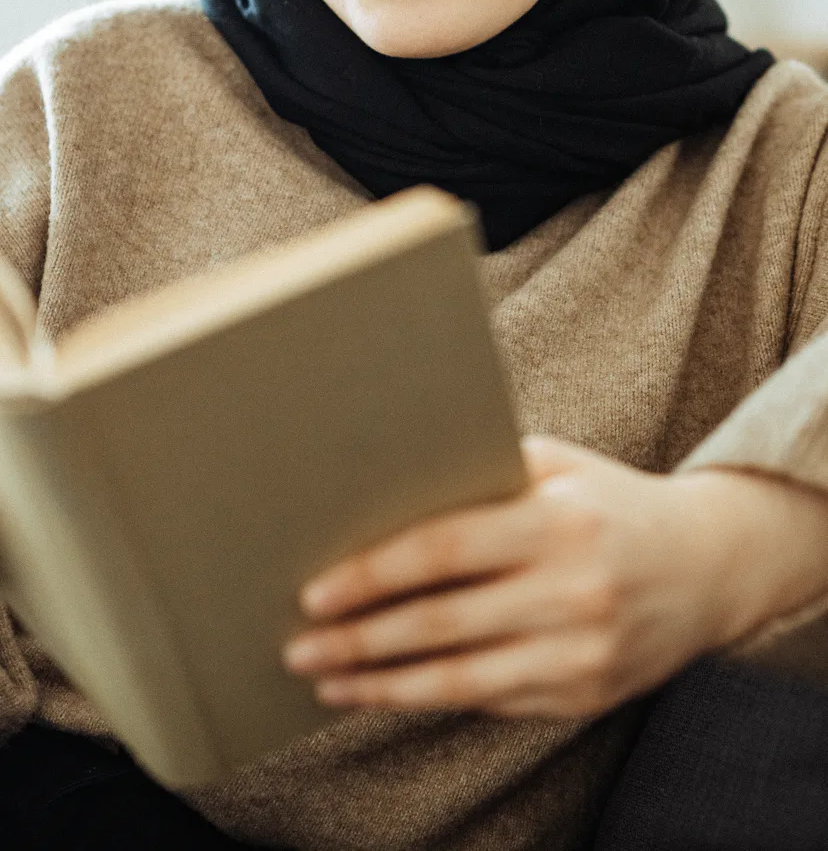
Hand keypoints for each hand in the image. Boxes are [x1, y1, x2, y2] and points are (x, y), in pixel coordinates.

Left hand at [281, 436, 803, 718]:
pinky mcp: (584, 695)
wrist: (708, 565)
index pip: (447, 551)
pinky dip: (429, 699)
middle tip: (298, 645)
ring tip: (325, 679)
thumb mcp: (558, 466)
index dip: (375, 573)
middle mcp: (573, 591)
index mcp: (559, 522)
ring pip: (459, 679)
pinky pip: (490, 701)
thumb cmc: (608, 502)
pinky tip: (384, 692)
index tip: (316, 590)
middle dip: (360, 638)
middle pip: (441, 623)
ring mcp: (581, 652)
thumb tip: (384, 483)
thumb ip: (483, 472)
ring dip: (381, 684)